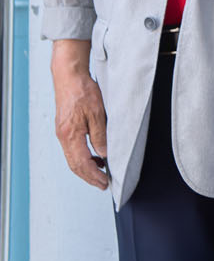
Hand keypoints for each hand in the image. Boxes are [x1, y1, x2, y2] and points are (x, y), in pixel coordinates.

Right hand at [51, 40, 108, 189]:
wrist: (69, 76)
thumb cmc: (83, 91)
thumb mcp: (97, 113)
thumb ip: (100, 135)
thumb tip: (104, 154)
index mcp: (70, 135)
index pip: (82, 163)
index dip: (93, 175)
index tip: (105, 183)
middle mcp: (63, 137)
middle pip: (75, 165)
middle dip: (89, 176)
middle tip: (103, 184)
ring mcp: (62, 133)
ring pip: (73, 158)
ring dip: (87, 167)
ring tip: (102, 172)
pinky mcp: (65, 128)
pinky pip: (73, 149)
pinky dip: (84, 156)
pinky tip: (96, 155)